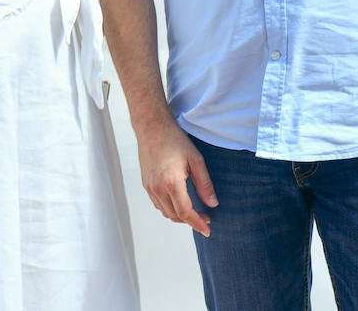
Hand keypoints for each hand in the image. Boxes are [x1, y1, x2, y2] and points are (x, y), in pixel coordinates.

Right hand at [136, 117, 217, 235]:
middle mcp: (157, 188)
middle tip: (205, 218)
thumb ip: (204, 184)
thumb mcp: (196, 159)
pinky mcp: (145, 184)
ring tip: (193, 212)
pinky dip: (169, 208)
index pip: (185, 213)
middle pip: (175, 216)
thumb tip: (212, 204)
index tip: (207, 229)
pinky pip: (158, 204)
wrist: (152, 127)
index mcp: (171, 183)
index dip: (197, 224)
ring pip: (165, 212)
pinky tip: (178, 203)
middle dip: (190, 221)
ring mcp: (149, 187)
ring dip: (179, 216)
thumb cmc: (174, 139)